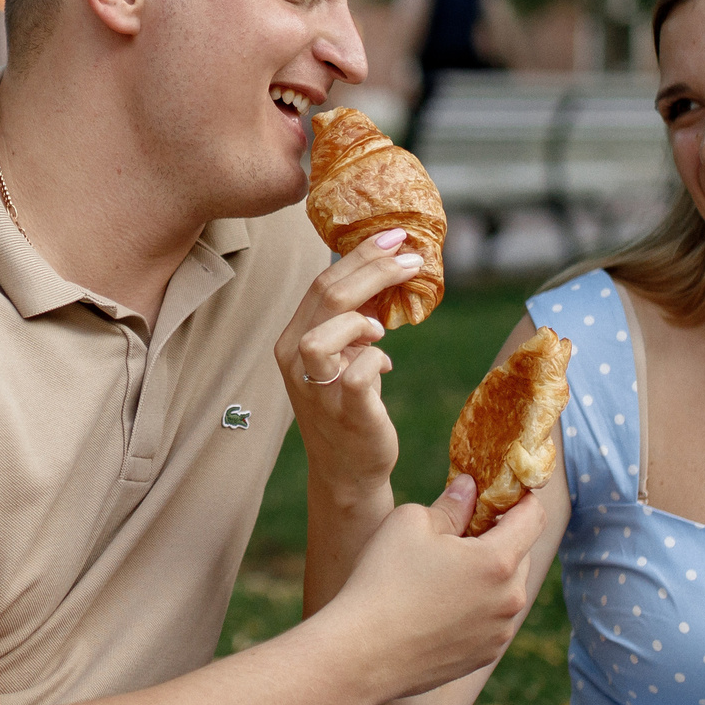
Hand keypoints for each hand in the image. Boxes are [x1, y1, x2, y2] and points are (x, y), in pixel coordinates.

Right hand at [274, 228, 421, 492]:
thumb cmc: (349, 405)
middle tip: (412, 257)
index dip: (360, 254)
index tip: (395, 236)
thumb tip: (385, 270)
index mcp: (292, 339)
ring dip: (359, 318)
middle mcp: (295, 362)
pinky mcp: (345, 414)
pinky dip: (374, 360)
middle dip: (373, 269)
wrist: (347, 469)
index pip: (322, 283)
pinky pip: (356, 375)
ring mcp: (316, 390)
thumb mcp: (344, 355)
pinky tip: (384, 361)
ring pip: (322, 335)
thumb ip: (353, 320)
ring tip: (381, 326)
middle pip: (327, 297)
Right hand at [319, 474, 547, 699]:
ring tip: (443, 574)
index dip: (518, 497)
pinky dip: (477, 606)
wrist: (362, 655)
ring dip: (488, 575)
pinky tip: (438, 607)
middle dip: (497, 537)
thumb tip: (470, 489)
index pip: (533, 516)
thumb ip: (451, 503)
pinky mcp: (485, 656)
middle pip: (521, 553)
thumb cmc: (383, 581)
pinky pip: (492, 619)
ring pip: (506, 589)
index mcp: (499, 561)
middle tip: (458, 533)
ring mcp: (500, 632)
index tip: (496, 492)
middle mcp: (510, 599)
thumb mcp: (411, 523)